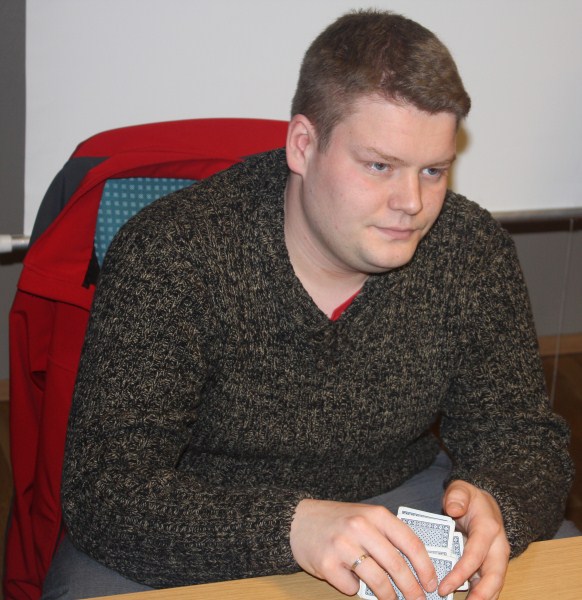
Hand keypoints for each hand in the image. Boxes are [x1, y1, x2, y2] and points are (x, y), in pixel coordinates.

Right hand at [290, 498, 437, 599]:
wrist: (298, 520)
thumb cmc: (337, 521)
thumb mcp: (365, 518)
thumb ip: (387, 537)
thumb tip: (416, 568)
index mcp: (375, 514)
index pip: (410, 542)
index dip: (425, 567)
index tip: (432, 583)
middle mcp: (360, 527)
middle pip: (396, 565)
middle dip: (412, 588)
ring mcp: (342, 545)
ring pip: (377, 580)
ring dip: (389, 596)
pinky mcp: (326, 562)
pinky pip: (351, 587)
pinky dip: (355, 589)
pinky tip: (351, 581)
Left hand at [439, 481, 509, 599]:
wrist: (485, 504)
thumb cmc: (470, 498)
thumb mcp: (461, 489)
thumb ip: (457, 496)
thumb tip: (454, 508)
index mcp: (489, 530)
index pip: (475, 556)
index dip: (461, 574)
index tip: (444, 587)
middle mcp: (498, 547)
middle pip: (494, 577)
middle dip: (482, 596)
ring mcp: (497, 558)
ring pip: (494, 584)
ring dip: (483, 599)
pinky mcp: (492, 566)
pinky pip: (488, 584)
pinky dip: (480, 596)